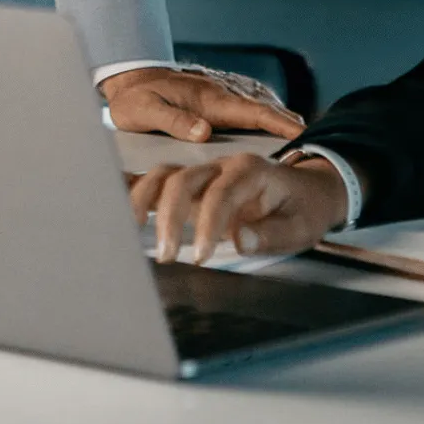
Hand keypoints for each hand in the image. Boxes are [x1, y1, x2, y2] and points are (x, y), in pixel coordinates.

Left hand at [101, 64, 303, 142]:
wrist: (129, 77)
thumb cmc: (135, 99)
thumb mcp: (145, 112)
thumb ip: (174, 122)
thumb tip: (205, 132)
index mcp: (210, 100)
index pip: (254, 112)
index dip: (281, 124)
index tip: (304, 134)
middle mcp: (222, 95)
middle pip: (266, 110)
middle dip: (291, 125)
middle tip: (313, 147)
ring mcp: (221, 95)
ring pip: (259, 108)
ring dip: (280, 122)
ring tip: (300, 144)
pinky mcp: (217, 99)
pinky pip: (249, 109)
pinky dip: (266, 118)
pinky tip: (272, 132)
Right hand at [128, 151, 348, 265]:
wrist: (308, 193)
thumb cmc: (303, 210)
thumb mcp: (301, 227)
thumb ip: (271, 234)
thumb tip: (239, 240)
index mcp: (250, 170)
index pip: (221, 192)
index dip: (207, 223)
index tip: (200, 256)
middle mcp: (220, 166)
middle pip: (182, 178)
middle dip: (169, 217)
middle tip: (168, 257)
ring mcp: (202, 174)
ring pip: (162, 175)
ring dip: (144, 204)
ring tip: (133, 235)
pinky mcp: (190, 186)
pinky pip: (156, 183)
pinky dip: (135, 193)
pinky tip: (115, 211)